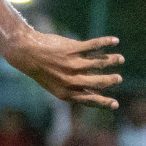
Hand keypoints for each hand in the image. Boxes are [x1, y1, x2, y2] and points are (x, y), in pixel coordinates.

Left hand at [0, 31, 123, 108]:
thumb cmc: (42, 70)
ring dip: (112, 60)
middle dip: (111, 81)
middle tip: (118, 79)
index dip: (103, 102)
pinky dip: (105, 42)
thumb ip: (73, 89)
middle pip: (98, 82)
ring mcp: (71, 64)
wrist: (25, 53)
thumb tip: (95, 92)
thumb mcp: (55, 85)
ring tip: (120, 59)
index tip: (116, 104)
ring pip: (98, 63)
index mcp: (65, 92)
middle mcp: (70, 80)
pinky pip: (93, 45)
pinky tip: (115, 41)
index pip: (89, 99)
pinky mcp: (71, 49)